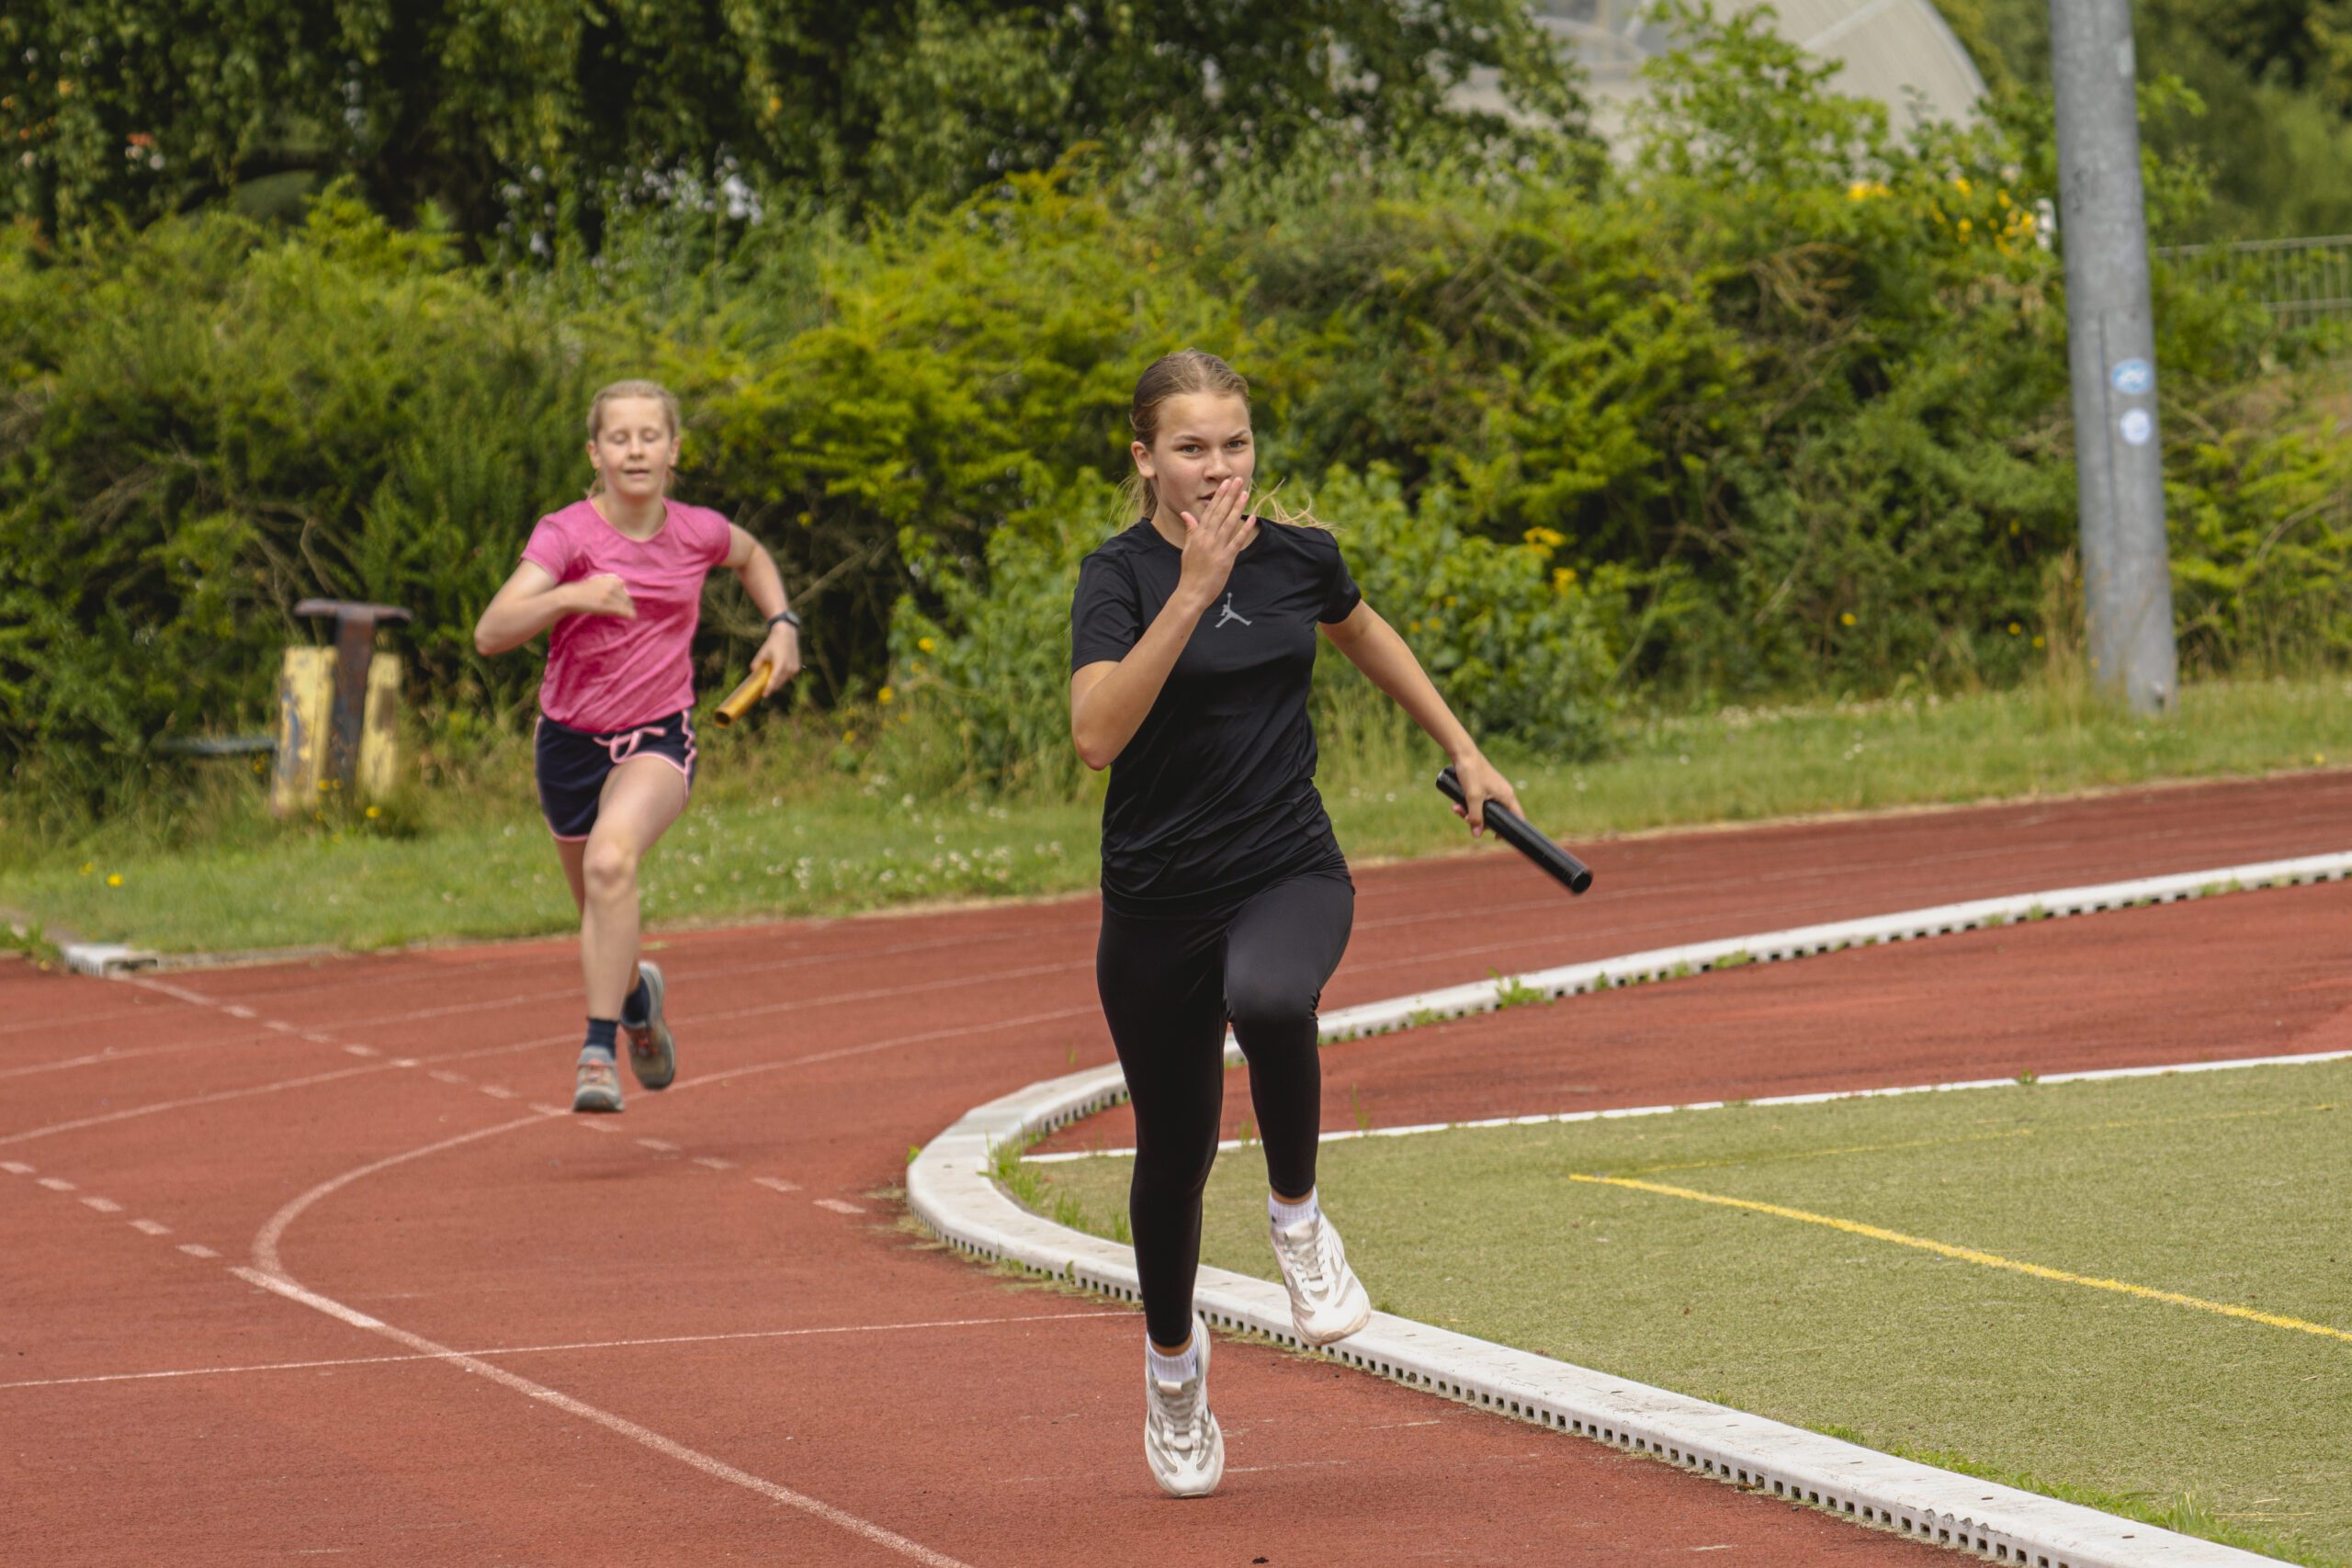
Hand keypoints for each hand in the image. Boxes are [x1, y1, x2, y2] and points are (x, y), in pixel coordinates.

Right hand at [569, 573, 635, 619]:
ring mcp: (610, 594)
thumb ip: (609, 584)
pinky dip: (629, 615)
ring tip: (629, 615)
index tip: (625, 602)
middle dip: (628, 604)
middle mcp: (612, 584)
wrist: (570, 597)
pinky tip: (631, 617)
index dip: (624, 596)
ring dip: (628, 610)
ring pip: (626, 604)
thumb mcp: (598, 582)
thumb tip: (623, 588)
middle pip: (626, 596)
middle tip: (629, 611)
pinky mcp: (607, 605)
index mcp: (611, 578)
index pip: (624, 587)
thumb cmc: (582, 591)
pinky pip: (623, 611)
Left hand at [753, 625, 801, 694]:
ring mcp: (794, 669)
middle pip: (779, 683)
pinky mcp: (797, 668)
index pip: (774, 681)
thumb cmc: (773, 643)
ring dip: (777, 682)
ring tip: (770, 680)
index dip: (769, 689)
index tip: (764, 695)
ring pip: (784, 681)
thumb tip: (753, 672)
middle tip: (764, 689)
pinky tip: (777, 673)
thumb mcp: (762, 653)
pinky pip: (788, 676)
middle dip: (772, 687)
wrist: (787, 634)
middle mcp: (789, 668)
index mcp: (780, 664)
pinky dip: (782, 677)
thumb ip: (757, 664)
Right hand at [1176, 478, 1257, 604]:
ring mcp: (1217, 548)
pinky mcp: (1226, 559)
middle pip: (1220, 512)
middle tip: (1237, 480)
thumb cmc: (1190, 571)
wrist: (1191, 592)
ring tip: (1245, 492)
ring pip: (1229, 523)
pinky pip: (1237, 541)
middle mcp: (1207, 539)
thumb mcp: (1187, 548)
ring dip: (1238, 507)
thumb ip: (1190, 530)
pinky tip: (1252, 517)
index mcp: (1198, 535)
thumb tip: (1186, 514)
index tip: (1226, 483)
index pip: (1210, 511)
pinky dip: (1245, 529)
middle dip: (1229, 495)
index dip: (1219, 496)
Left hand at [1448, 752, 1522, 835]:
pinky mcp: (1485, 787)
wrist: (1463, 754)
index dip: (1509, 830)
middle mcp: (1503, 794)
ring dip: (1470, 812)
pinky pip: (1479, 802)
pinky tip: (1457, 804)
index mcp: (1507, 796)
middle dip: (1480, 820)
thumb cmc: (1472, 773)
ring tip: (1456, 809)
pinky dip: (1469, 805)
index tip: (1496, 838)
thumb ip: (1476, 817)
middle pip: (1496, 816)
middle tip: (1465, 819)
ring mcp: (1494, 790)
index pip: (1516, 818)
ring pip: (1485, 810)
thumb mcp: (1473, 798)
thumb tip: (1476, 835)